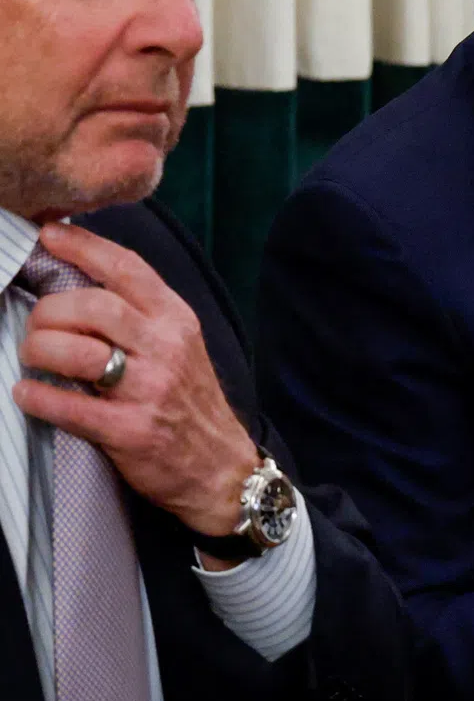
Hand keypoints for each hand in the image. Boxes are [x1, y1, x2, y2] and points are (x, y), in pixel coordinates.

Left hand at [13, 222, 257, 539]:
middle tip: (37, 321)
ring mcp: (150, 389)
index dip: (84, 246)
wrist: (220, 466)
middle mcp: (166, 348)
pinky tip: (27, 392)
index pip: (128, 269)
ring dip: (39, 349)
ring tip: (31, 354)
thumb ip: (142, 314)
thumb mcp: (180, 344)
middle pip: (95, 306)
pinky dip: (38, 397)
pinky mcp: (130, 430)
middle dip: (50, 309)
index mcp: (177, 319)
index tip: (50, 234)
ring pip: (78, 353)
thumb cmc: (189, 400)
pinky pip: (70, 408)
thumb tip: (84, 282)